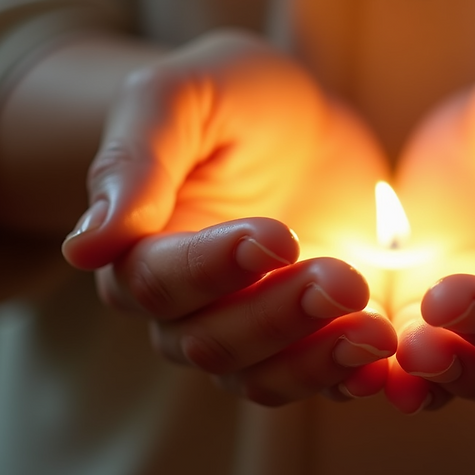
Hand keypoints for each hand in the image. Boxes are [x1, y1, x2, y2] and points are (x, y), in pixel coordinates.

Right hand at [61, 31, 395, 404]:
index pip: (159, 281)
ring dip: (317, 362)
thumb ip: (135, 161)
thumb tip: (83, 246)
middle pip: (212, 342)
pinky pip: (321, 378)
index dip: (215, 268)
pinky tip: (391, 361)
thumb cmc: (231, 95)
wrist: (300, 118)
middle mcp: (187, 306)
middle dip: (278, 317)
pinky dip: (353, 378)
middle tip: (342, 280)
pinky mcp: (311, 334)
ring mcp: (252, 327)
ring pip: (263, 377)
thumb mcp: (179, 97)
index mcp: (141, 249)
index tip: (277, 235)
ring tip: (376, 333)